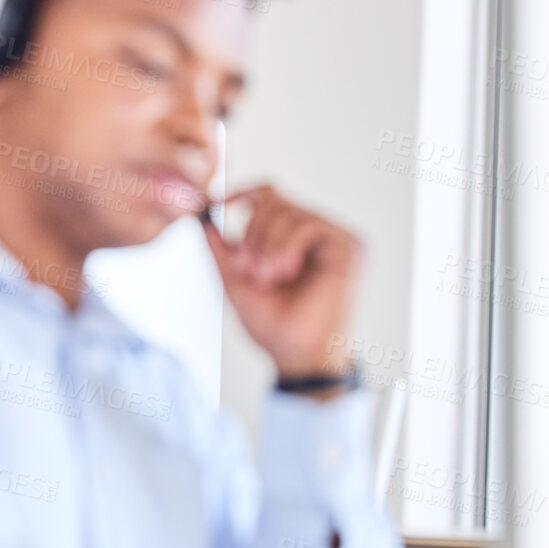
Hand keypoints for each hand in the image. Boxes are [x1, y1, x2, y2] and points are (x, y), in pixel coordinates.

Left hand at [202, 185, 360, 382]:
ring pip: (286, 210)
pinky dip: (286, 246)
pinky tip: (287, 271)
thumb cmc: (272, 325)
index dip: (242, 193)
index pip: (269, 196)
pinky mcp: (348, 244)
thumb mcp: (234, 282)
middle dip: (252, 235)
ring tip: (270, 277)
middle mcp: (315, 233)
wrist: (294, 353)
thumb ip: (219, 251)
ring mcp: (333, 236)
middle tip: (254, 271)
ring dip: (267, 246)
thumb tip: (200, 219)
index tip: (217, 203)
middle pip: (272, 201)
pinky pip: (307, 223)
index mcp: (291, 238)